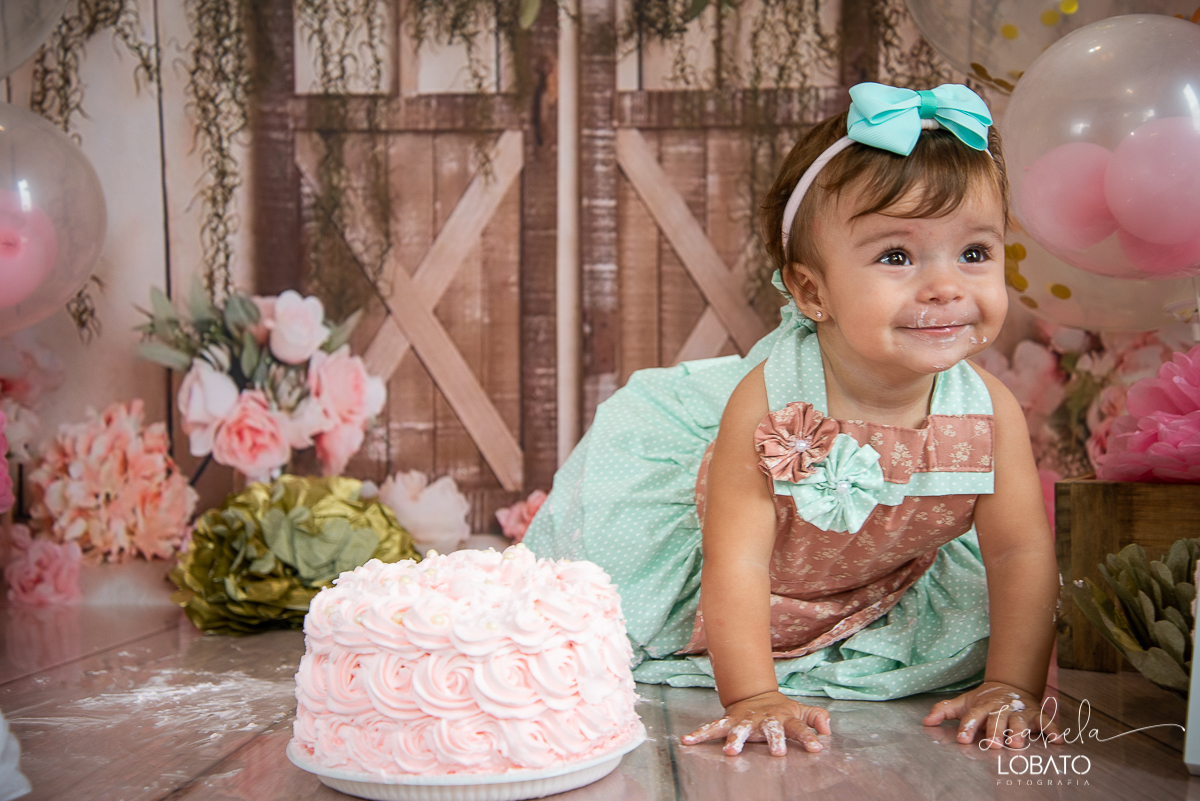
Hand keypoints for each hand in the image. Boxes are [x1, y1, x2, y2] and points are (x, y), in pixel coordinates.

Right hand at [681, 690, 830, 755]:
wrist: (754, 694)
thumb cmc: (780, 709)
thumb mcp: (800, 710)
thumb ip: (816, 717)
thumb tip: (827, 728)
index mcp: (782, 717)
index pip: (798, 727)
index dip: (807, 736)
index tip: (816, 747)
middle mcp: (763, 719)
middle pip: (769, 729)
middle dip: (772, 739)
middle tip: (777, 752)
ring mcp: (745, 720)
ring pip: (739, 729)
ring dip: (734, 739)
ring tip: (730, 751)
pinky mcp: (729, 721)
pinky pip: (713, 727)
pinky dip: (700, 734)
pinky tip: (688, 741)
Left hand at [923, 681, 1062, 748]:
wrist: (1011, 686)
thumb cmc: (984, 701)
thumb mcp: (964, 702)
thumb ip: (945, 711)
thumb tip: (926, 721)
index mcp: (983, 706)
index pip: (973, 716)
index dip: (967, 727)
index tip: (962, 739)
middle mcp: (1002, 709)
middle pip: (997, 720)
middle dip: (995, 731)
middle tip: (994, 744)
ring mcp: (1020, 712)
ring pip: (1020, 722)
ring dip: (1020, 732)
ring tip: (1017, 743)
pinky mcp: (1038, 716)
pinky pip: (1048, 724)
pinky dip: (1053, 731)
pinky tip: (1057, 741)